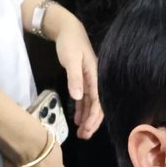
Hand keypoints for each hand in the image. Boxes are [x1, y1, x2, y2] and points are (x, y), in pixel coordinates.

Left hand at [53, 16, 101, 138]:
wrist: (68, 30)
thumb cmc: (70, 43)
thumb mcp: (71, 60)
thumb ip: (75, 78)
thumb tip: (79, 97)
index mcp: (95, 76)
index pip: (97, 101)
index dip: (94, 117)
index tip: (87, 129)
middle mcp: (95, 80)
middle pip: (97, 105)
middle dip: (92, 122)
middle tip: (84, 136)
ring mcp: (89, 80)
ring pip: (91, 104)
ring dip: (87, 118)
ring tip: (81, 132)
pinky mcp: (83, 79)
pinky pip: (85, 98)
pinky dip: (82, 109)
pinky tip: (78, 119)